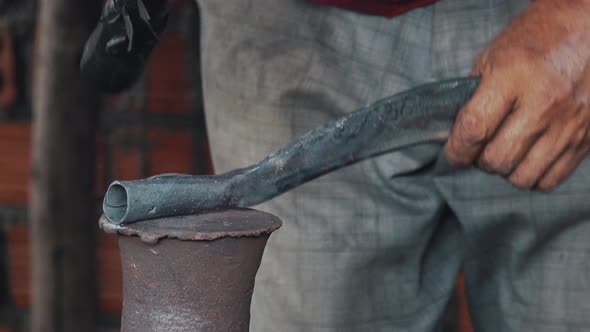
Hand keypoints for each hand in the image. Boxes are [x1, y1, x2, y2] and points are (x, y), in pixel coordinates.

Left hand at [444, 0, 589, 190]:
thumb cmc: (538, 39)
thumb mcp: (494, 55)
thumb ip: (474, 95)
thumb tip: (456, 133)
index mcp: (514, 76)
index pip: (474, 129)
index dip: (456, 150)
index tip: (452, 154)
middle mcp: (544, 102)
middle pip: (498, 159)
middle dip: (480, 160)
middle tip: (479, 149)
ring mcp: (569, 123)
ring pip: (523, 176)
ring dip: (506, 171)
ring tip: (505, 151)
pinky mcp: (586, 138)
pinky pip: (550, 179)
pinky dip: (533, 175)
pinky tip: (528, 157)